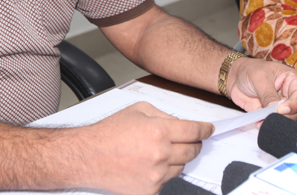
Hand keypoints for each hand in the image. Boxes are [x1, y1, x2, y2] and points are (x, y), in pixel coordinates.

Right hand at [82, 101, 212, 194]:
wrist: (88, 156)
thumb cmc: (109, 133)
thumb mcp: (138, 110)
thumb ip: (164, 116)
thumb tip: (181, 124)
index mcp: (159, 131)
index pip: (194, 132)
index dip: (205, 130)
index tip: (209, 130)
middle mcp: (160, 154)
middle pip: (193, 151)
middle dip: (193, 144)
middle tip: (187, 140)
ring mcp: (156, 175)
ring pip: (182, 167)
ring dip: (177, 158)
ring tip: (158, 151)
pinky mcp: (150, 190)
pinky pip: (168, 180)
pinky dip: (164, 172)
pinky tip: (148, 164)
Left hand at [226, 57, 296, 120]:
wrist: (235, 76)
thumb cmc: (250, 70)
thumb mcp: (260, 78)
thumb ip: (268, 94)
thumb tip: (276, 110)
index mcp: (292, 79)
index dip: (293, 104)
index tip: (281, 109)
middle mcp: (290, 93)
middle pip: (296, 110)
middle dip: (285, 115)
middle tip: (272, 116)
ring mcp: (281, 104)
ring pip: (287, 118)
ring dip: (276, 122)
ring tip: (264, 120)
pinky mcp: (271, 113)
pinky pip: (273, 122)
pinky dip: (267, 124)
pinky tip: (260, 123)